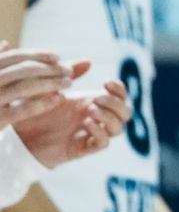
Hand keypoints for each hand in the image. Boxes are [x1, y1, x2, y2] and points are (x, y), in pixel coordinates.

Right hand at [0, 40, 75, 127]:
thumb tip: (88, 62)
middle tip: (68, 72)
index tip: (58, 57)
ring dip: (49, 83)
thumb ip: (54, 74)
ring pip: (23, 87)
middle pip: (21, 70)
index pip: (15, 57)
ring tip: (68, 83)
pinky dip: (42, 103)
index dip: (38, 55)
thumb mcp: (17, 84)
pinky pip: (21, 110)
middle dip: (48, 69)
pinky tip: (59, 99)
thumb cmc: (8, 103)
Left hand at [14, 76, 130, 168]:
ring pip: (118, 129)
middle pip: (126, 113)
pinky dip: (99, 132)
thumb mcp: (52, 88)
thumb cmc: (35, 112)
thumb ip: (70, 74)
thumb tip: (88, 62)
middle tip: (96, 98)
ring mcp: (90, 134)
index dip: (119, 89)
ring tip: (90, 111)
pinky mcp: (82, 149)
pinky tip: (85, 124)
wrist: (19, 137)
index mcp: (92, 103)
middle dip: (116, 103)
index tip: (106, 82)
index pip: (120, 97)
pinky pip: (103, 143)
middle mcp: (95, 119)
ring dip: (109, 117)